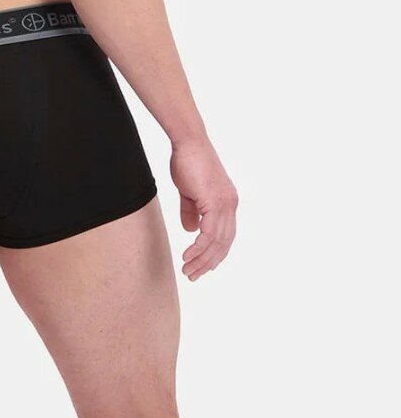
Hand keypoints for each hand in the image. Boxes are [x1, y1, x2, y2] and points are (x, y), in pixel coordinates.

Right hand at [169, 136, 237, 281]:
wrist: (188, 142)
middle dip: (208, 263)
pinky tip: (188, 255)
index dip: (214, 254)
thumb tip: (191, 231)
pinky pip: (208, 234)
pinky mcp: (215, 202)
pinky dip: (199, 248)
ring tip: (188, 270)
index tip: (202, 266)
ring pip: (217, 243)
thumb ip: (191, 211)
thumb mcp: (189, 191)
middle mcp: (231, 205)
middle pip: (224, 244)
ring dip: (202, 260)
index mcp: (228, 202)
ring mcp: (225, 204)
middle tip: (193, 275)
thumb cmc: (187, 161)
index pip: (225, 236)